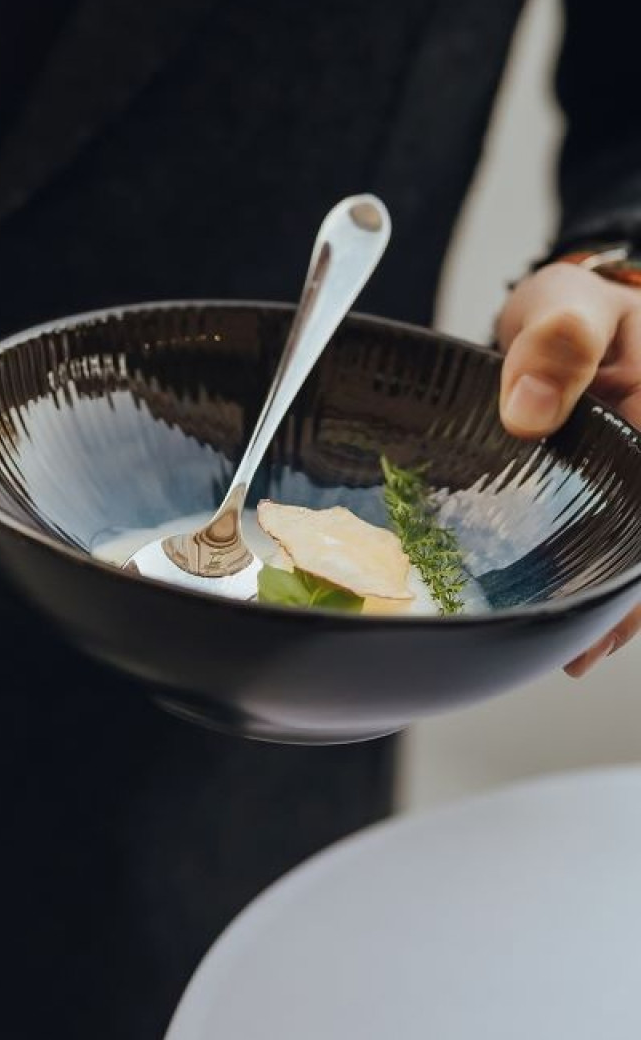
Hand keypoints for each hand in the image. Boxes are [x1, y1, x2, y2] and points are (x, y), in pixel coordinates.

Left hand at [496, 261, 640, 674]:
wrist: (574, 311)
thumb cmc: (579, 308)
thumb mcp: (567, 306)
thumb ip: (556, 344)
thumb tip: (530, 413)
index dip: (640, 562)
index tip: (614, 601)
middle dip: (634, 597)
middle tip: (587, 647)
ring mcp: (640, 476)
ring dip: (623, 602)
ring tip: (581, 651)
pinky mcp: (624, 491)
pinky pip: (626, 543)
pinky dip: (611, 584)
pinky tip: (585, 627)